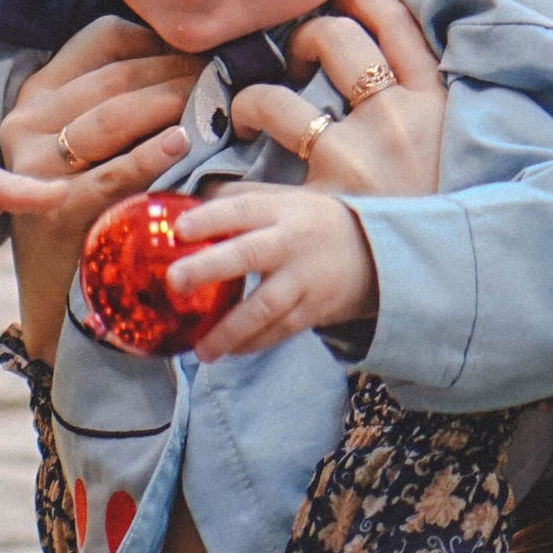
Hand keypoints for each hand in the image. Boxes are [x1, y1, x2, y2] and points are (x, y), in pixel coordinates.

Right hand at [0, 17, 203, 356]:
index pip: (104, 40)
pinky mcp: (58, 206)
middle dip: (178, 70)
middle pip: (117, 76)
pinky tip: (184, 142)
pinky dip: (152, 153)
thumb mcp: (86, 140)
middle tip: (225, 76)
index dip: (160, 40)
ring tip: (213, 101)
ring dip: (171, 101)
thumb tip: (193, 57)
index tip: (202, 51)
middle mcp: (27, 121)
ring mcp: (37, 165)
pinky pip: (115, 171)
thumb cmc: (87, 206)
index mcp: (36, 94)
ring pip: (115, 114)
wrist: (54, 288)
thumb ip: (120, 97)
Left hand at [166, 181, 376, 363]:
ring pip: (263, 307)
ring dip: (229, 330)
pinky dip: (252, 344)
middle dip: (209, 268)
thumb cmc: (313, 223)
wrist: (378, 253)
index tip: (178, 230)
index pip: (242, 210)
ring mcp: (304, 280)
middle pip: (248, 255)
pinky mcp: (313, 310)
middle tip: (174, 281)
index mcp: (281, 210)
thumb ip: (241, 202)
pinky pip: (278, 331)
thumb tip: (184, 206)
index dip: (211, 218)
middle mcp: (291, 243)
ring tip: (200, 350)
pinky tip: (226, 352)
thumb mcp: (285, 200)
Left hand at [227, 0, 446, 199]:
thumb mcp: (456, 141)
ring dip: (249, 104)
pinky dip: (222, 189)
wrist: (453, 279)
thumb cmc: (447, 204)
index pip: (393, 16)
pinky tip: (213, 190)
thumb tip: (395, 41)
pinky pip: (251, 189)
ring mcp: (355, 162)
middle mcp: (394, 122)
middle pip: (334, 39)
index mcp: (432, 100)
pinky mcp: (321, 211)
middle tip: (293, 59)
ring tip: (248, 119)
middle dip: (303, 37)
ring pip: (277, 103)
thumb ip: (429, 93)